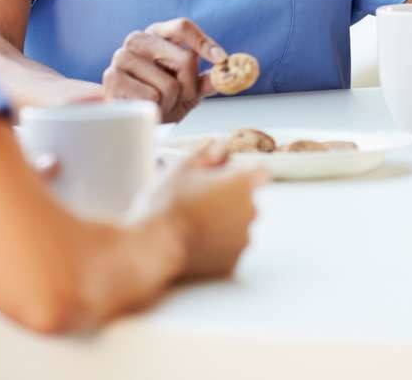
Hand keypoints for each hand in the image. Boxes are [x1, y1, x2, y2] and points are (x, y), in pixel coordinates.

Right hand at [103, 18, 226, 122]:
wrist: (128, 120)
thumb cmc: (158, 101)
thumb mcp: (187, 89)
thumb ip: (206, 79)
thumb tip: (230, 73)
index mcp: (156, 34)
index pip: (182, 27)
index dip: (204, 42)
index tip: (221, 59)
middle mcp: (137, 39)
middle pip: (185, 59)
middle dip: (189, 86)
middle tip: (179, 97)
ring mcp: (121, 57)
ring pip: (169, 85)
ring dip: (170, 102)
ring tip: (158, 104)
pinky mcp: (112, 79)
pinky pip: (151, 97)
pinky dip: (155, 109)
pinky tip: (144, 108)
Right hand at [153, 148, 264, 280]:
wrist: (151, 248)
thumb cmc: (167, 205)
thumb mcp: (183, 167)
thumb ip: (207, 153)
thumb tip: (218, 147)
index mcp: (242, 185)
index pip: (260, 172)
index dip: (243, 172)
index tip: (226, 175)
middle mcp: (249, 213)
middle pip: (246, 201)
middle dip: (228, 199)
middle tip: (198, 198)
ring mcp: (241, 241)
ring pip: (237, 226)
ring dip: (222, 223)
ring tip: (191, 222)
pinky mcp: (230, 265)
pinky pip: (227, 250)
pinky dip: (215, 246)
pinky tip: (192, 241)